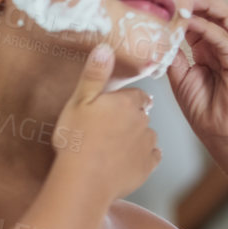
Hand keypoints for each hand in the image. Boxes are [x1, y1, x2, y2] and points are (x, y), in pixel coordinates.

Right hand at [53, 44, 160, 202]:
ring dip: (136, 138)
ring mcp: (146, 145)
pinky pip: (151, 158)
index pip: (136, 95)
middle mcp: (142, 121)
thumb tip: (105, 48)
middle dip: (131, 118)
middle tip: (111, 127)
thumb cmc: (77, 139)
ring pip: (147, 136)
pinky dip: (142, 159)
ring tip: (116, 146)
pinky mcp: (147, 167)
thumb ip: (94, 74)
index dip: (126, 99)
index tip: (117, 105)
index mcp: (127, 103)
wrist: (83, 180)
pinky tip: (126, 162)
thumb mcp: (79, 101)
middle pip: (142, 114)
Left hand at [166, 0, 227, 149]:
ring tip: (185, 3)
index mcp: (210, 50)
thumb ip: (174, 56)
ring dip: (206, 6)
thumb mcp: (180, 78)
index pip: (200, 20)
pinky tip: (191, 24)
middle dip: (196, 1)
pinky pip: (225, 37)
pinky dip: (208, 27)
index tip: (164, 4)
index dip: (184, 11)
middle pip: (215, 12)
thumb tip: (159, 37)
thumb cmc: (205, 111)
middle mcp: (224, 46)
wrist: (224, 136)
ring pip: (226, 15)